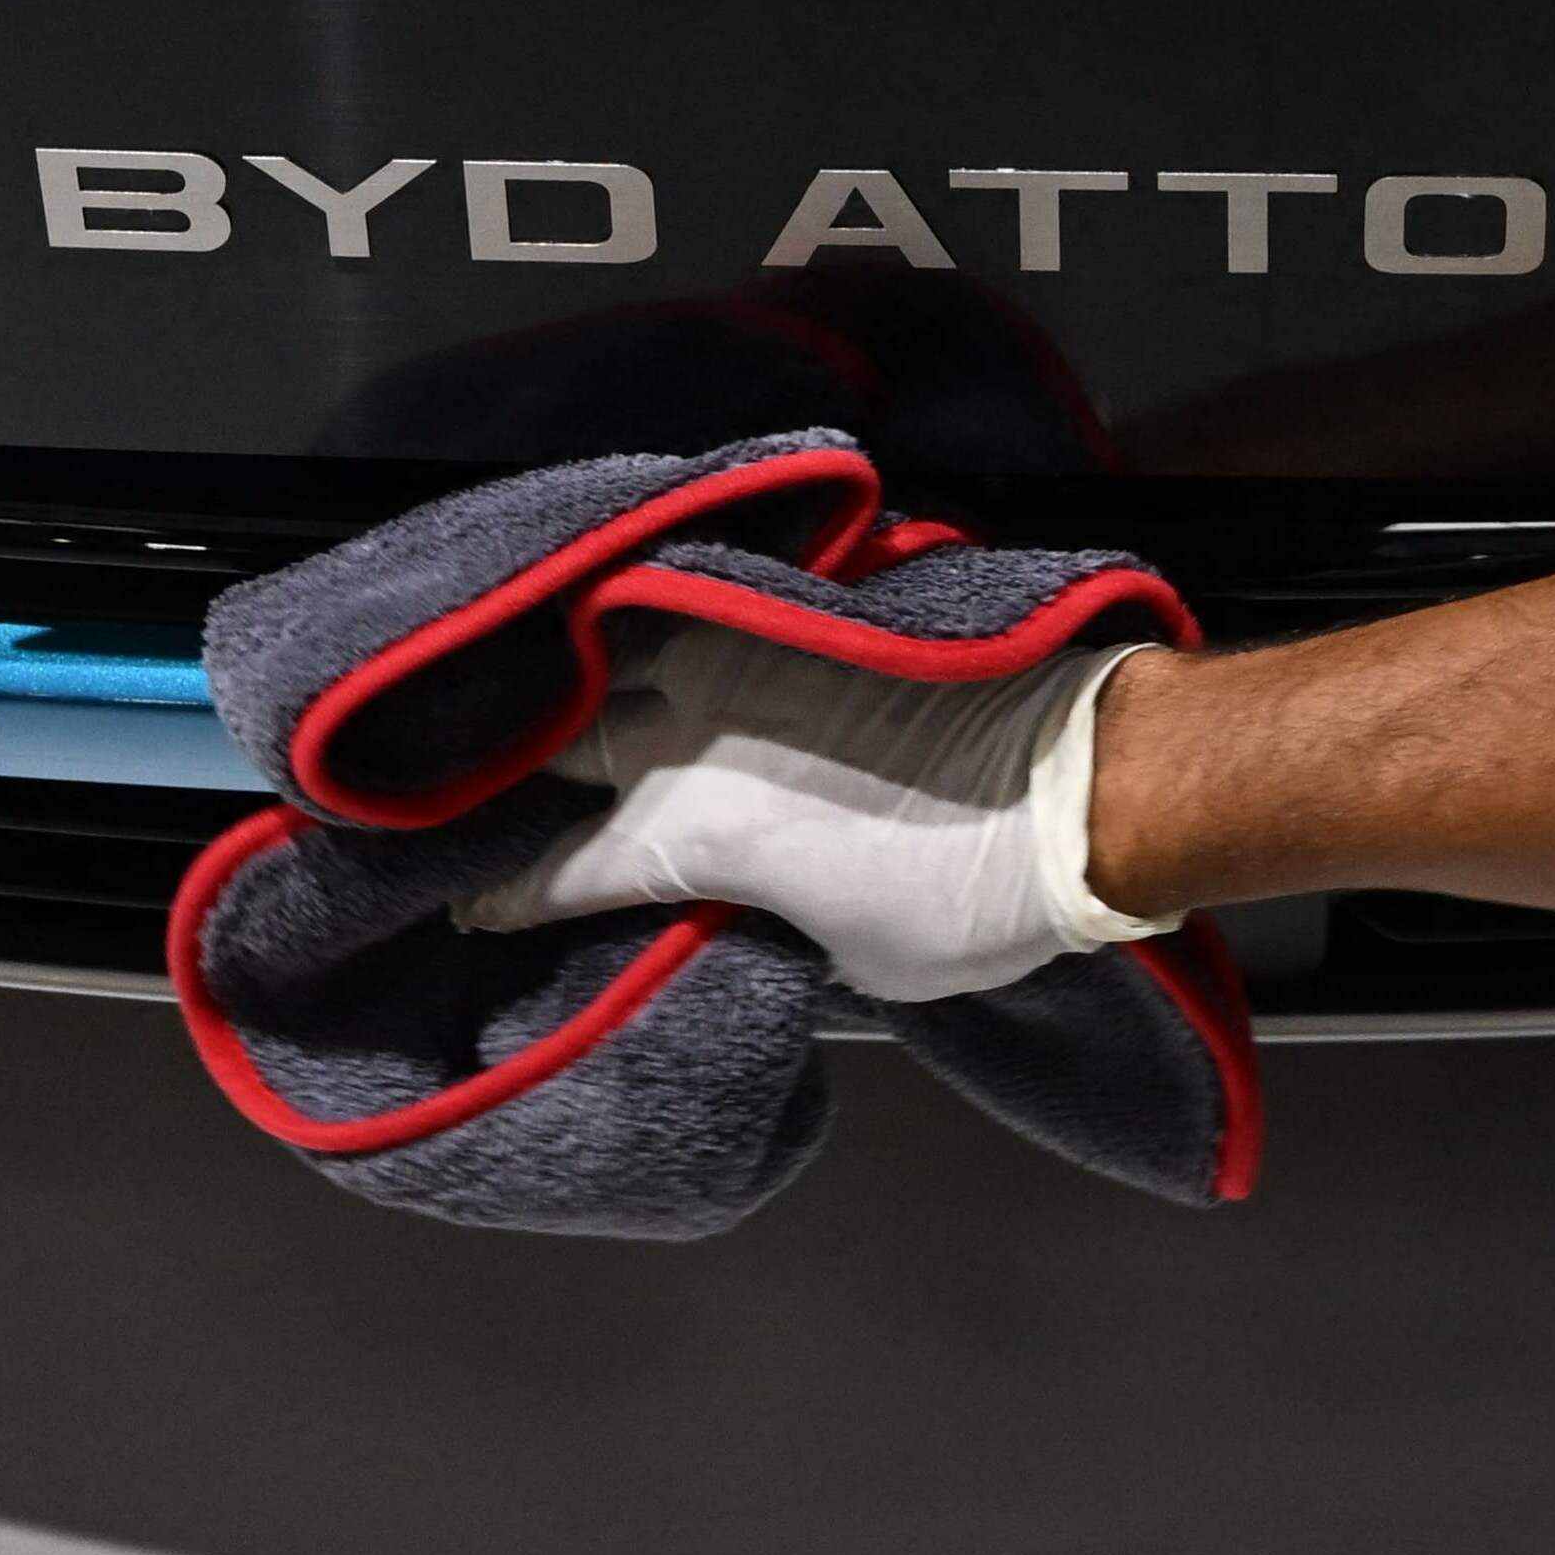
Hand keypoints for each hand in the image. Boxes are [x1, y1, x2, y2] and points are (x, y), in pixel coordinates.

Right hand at [449, 612, 1161, 1004]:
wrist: (1082, 784)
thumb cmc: (977, 897)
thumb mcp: (857, 959)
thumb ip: (782, 925)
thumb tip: (776, 906)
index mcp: (688, 838)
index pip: (558, 874)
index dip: (506, 893)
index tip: (472, 900)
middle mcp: (696, 736)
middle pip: (566, 744)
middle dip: (513, 766)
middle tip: (479, 780)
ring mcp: (748, 655)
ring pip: (617, 648)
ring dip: (577, 670)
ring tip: (540, 681)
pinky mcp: (809, 606)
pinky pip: (701, 596)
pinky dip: (661, 610)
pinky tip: (644, 614)